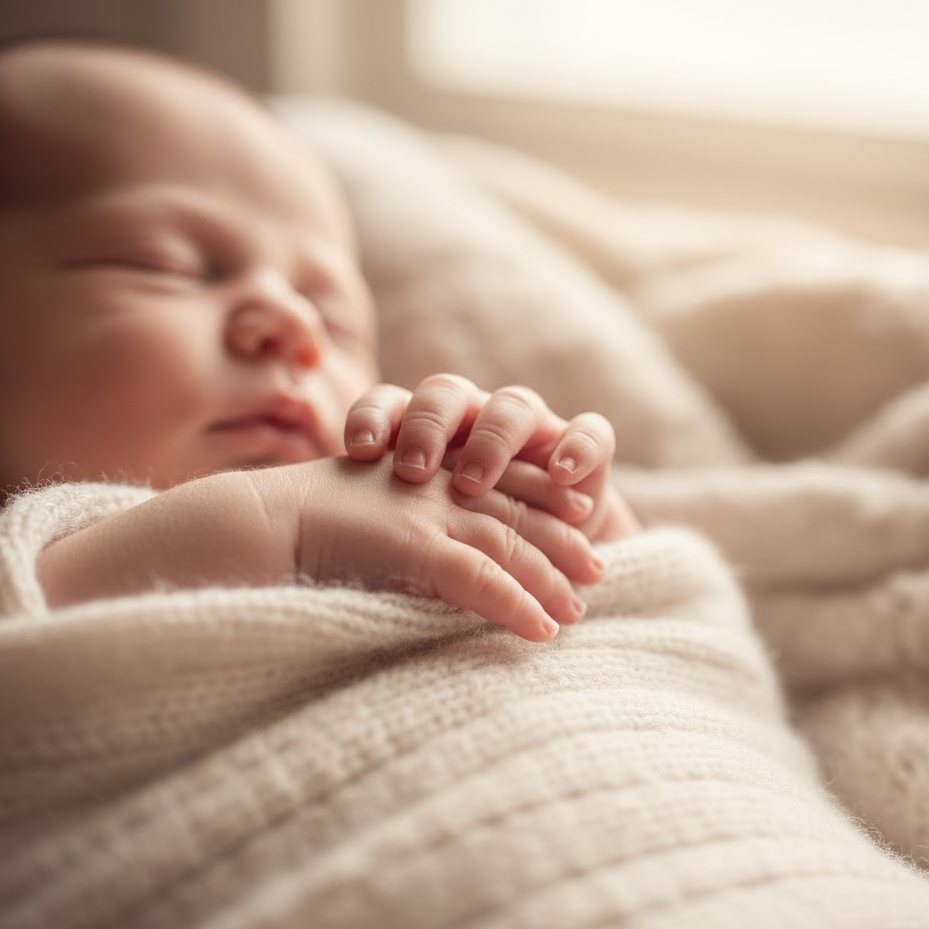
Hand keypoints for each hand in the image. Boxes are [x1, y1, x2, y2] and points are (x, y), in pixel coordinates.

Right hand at [40, 457, 601, 641]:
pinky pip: (474, 575)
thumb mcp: (369, 515)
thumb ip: (408, 526)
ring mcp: (423, 509)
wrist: (248, 522)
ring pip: (504, 541)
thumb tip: (436, 557)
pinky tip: (542, 631)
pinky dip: (513, 603)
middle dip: (561, 537)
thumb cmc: (302, 526)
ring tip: (580, 612)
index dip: (545, 500)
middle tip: (600, 568)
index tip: (585, 521)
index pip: (500, 483)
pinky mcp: (407, 541)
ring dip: (548, 577)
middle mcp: (432, 484)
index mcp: (427, 472)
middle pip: (514, 509)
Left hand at [344, 374, 638, 542]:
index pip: (390, 406)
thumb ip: (385, 530)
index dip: (372, 421)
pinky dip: (578, 449)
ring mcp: (531, 430)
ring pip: (512, 405)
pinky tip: (565, 475)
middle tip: (413, 469)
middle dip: (427, 427)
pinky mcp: (582, 448)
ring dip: (493, 440)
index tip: (357, 452)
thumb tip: (314, 552)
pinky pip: (590, 434)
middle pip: (445, 395)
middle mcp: (475, 420)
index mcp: (425, 433)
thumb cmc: (465, 553)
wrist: (547, 564)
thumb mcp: (419, 541)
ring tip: (475, 483)